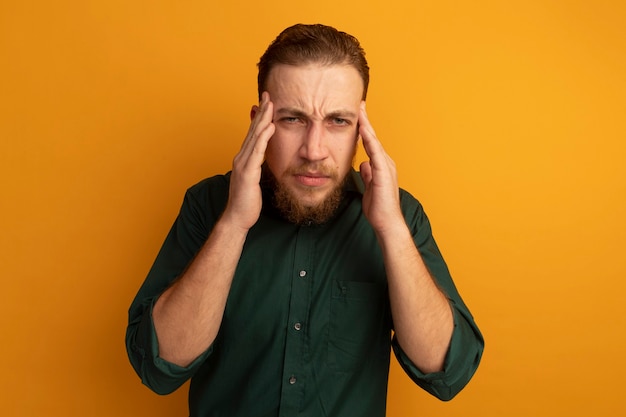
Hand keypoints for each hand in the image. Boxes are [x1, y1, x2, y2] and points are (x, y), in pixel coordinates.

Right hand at [221, 92, 274, 231]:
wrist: (238, 218)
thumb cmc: (247, 201)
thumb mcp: (255, 179)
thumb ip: (258, 166)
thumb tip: (264, 158)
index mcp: (244, 158)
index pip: (253, 133)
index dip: (260, 117)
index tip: (267, 103)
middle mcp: (241, 157)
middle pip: (252, 130)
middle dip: (261, 112)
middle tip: (268, 95)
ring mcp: (243, 164)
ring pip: (254, 137)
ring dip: (263, 119)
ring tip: (271, 104)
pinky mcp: (247, 173)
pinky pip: (256, 152)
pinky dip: (263, 137)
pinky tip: (270, 126)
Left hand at [358, 102, 403, 234]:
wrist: (387, 222)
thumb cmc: (378, 208)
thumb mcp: (369, 187)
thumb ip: (368, 174)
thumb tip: (364, 164)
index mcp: (380, 166)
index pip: (370, 143)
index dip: (364, 129)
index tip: (358, 115)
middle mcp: (385, 162)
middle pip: (373, 137)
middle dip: (366, 121)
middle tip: (359, 104)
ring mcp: (385, 166)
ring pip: (374, 141)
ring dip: (367, 125)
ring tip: (360, 110)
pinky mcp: (383, 171)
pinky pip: (375, 151)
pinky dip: (370, 139)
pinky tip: (364, 129)